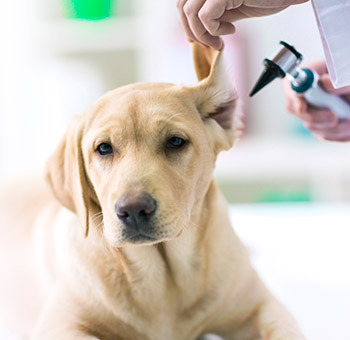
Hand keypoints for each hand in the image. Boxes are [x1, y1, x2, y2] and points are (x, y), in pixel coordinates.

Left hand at [177, 0, 308, 48]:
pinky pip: (206, 16)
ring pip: (190, 12)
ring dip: (203, 34)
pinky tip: (232, 30)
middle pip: (181, 6)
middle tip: (209, 43)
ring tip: (219, 41)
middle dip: (191, 31)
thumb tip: (193, 33)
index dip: (185, 23)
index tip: (198, 39)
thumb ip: (212, 14)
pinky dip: (215, 30)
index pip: (182, 2)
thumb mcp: (231, 7)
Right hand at [283, 60, 349, 141]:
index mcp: (306, 77)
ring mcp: (308, 112)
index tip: (303, 107)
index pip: (291, 87)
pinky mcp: (318, 125)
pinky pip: (322, 134)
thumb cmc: (347, 78)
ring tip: (349, 122)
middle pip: (297, 110)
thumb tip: (324, 83)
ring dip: (331, 127)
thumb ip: (337, 80)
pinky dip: (336, 134)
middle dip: (315, 117)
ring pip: (311, 125)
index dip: (295, 98)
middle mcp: (302, 96)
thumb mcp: (346, 75)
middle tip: (333, 117)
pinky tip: (347, 128)